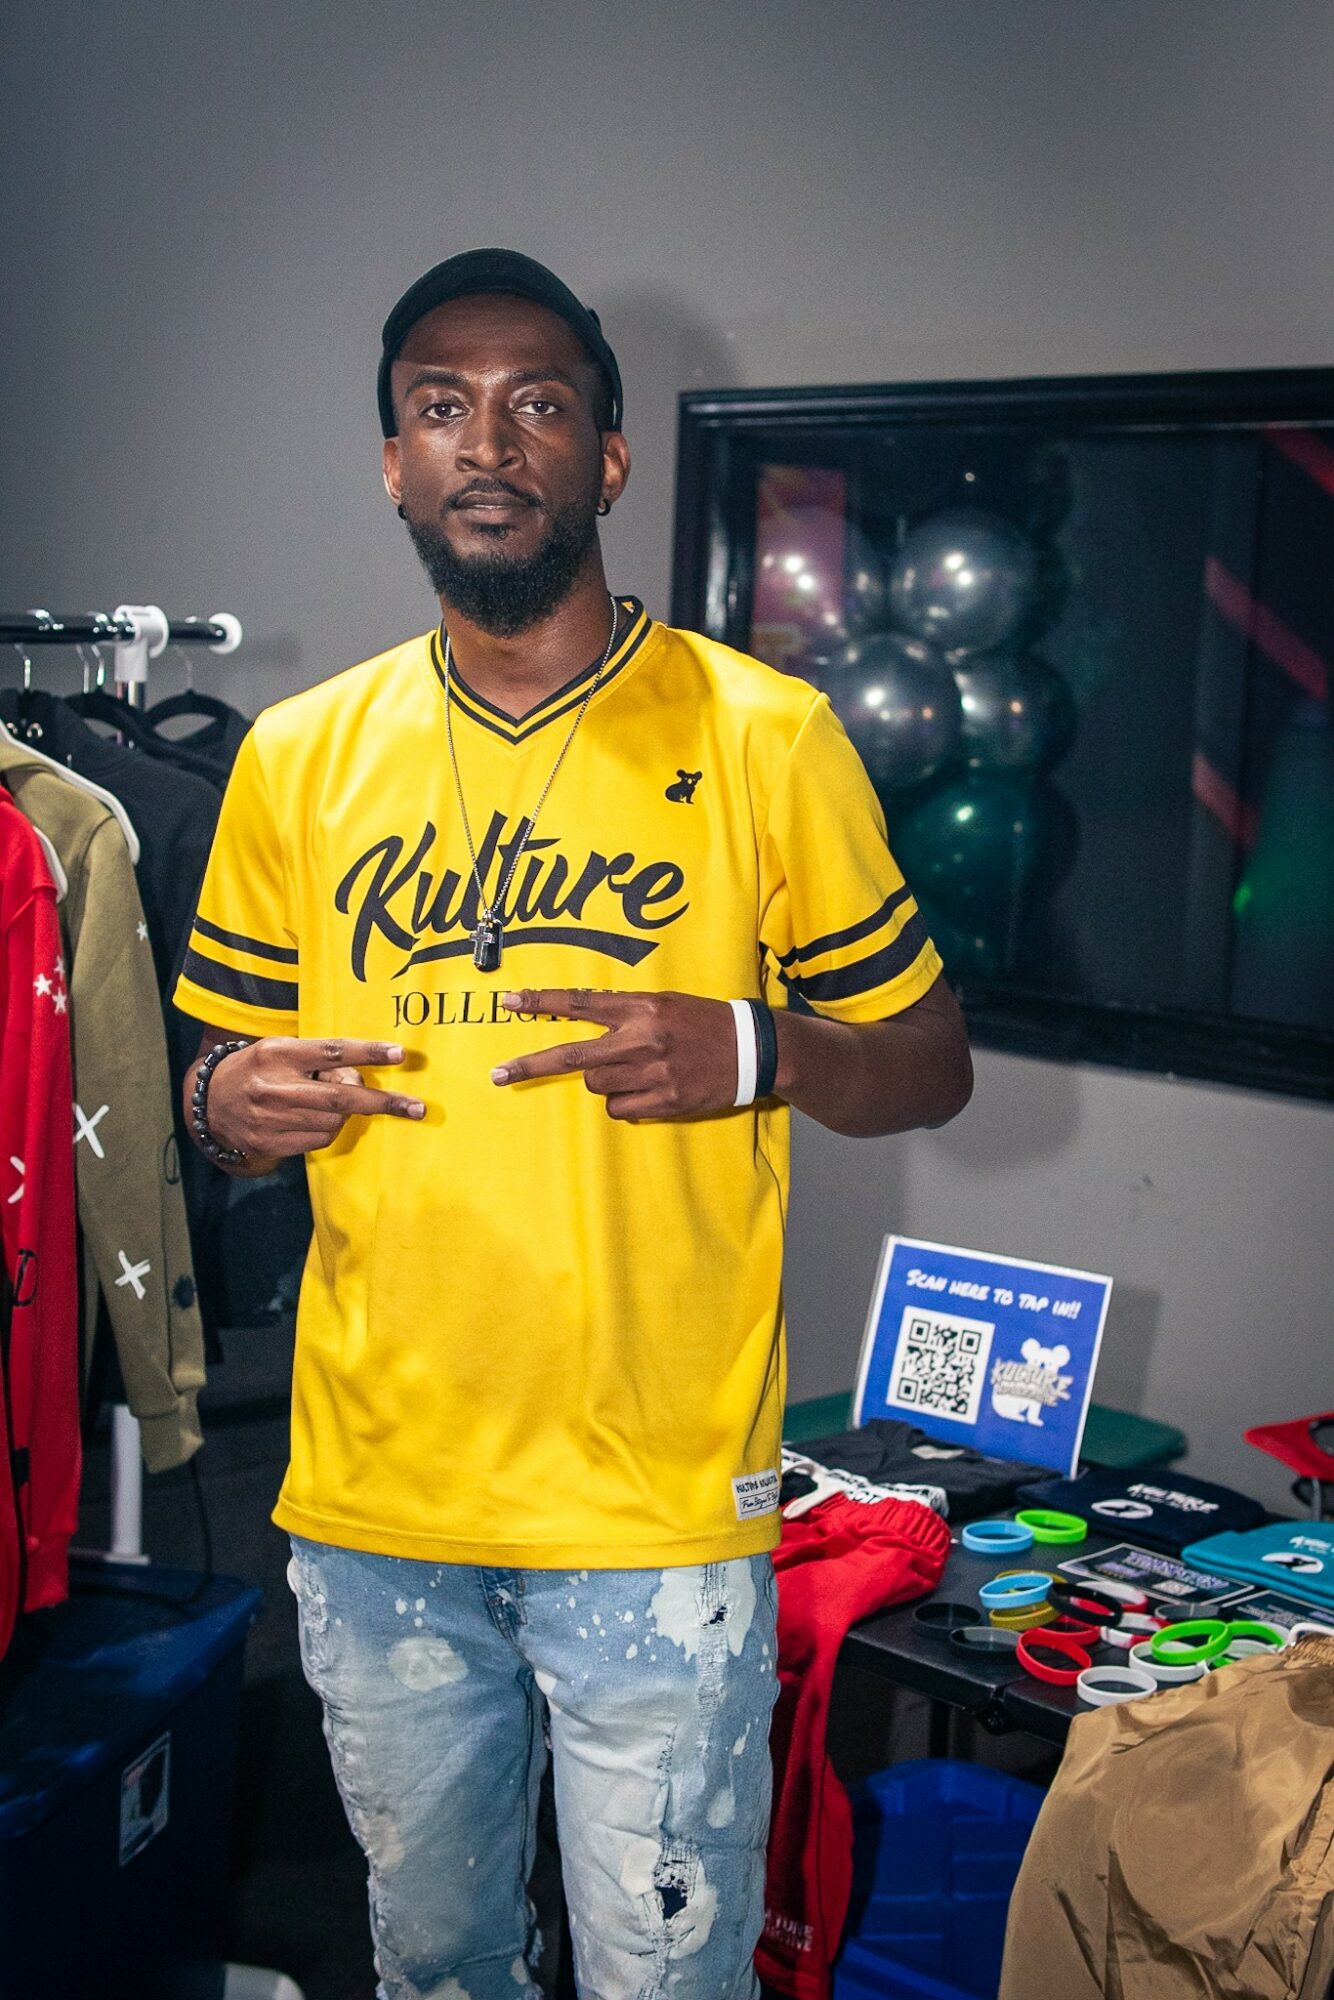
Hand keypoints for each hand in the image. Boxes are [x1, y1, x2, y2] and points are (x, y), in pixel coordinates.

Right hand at [203, 1037, 424, 1157]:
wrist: (210, 1105)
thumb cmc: (258, 1069)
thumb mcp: (282, 1051)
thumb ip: (319, 1060)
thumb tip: (361, 1079)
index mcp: (277, 1054)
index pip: (330, 1050)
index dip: (367, 1053)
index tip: (399, 1053)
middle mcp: (275, 1087)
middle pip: (341, 1097)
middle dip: (384, 1104)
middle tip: (417, 1108)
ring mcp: (272, 1119)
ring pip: (335, 1121)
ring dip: (349, 1113)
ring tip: (332, 1100)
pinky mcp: (272, 1143)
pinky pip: (321, 1139)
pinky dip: (330, 1129)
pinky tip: (317, 1118)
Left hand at [491, 989, 739, 1120]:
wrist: (753, 1049)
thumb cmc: (704, 1023)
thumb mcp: (665, 1004)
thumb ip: (627, 1013)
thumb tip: (588, 1028)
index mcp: (642, 1008)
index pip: (581, 1003)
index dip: (543, 1002)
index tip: (509, 1002)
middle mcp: (642, 1039)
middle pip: (574, 1057)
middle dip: (531, 1065)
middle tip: (498, 1075)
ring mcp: (652, 1072)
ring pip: (597, 1086)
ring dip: (604, 1082)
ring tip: (634, 1072)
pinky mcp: (665, 1100)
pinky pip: (621, 1108)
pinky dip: (625, 1103)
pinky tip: (648, 1091)